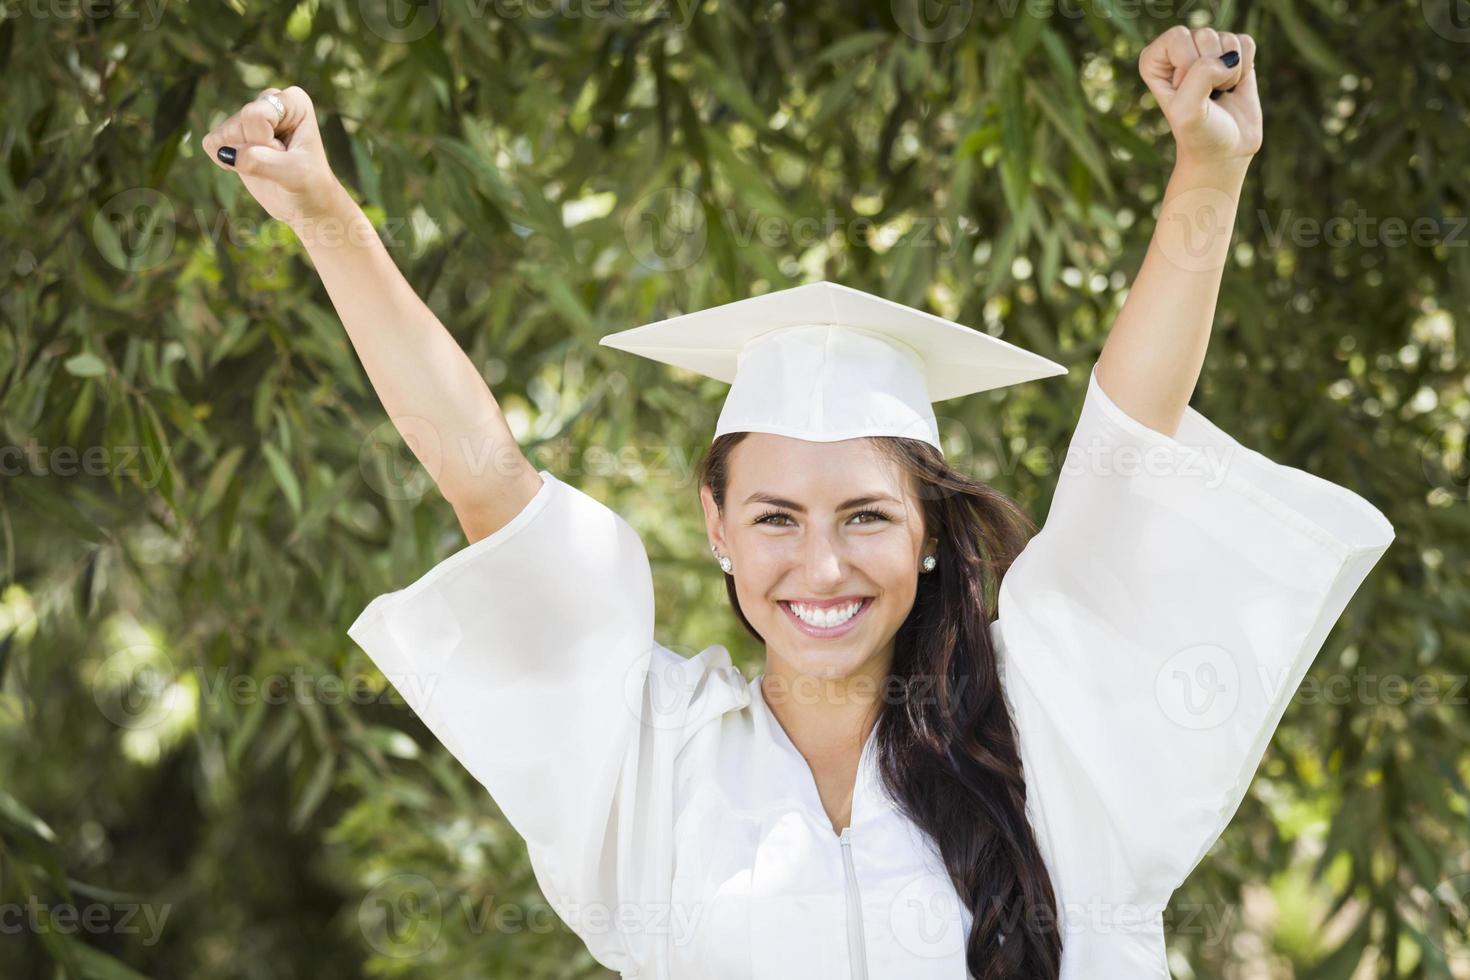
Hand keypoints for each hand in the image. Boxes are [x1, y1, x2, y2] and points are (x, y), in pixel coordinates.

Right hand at [202, 85, 343, 227]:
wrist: (307, 205)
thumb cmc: (310, 186)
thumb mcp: (294, 175)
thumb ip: (262, 162)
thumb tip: (226, 154)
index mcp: (293, 101)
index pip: (256, 115)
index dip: (266, 143)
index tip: (288, 154)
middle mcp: (269, 102)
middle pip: (238, 124)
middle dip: (255, 151)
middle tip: (280, 162)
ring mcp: (248, 117)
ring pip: (224, 135)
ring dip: (243, 159)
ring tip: (269, 164)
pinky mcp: (231, 135)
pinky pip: (210, 143)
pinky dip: (225, 162)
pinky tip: (249, 167)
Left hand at [1139, 26, 1261, 166]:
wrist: (1225, 151)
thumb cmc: (1199, 134)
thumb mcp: (1188, 111)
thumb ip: (1200, 77)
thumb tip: (1228, 59)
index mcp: (1154, 61)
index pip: (1177, 37)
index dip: (1187, 66)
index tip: (1184, 92)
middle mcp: (1178, 51)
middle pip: (1205, 35)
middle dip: (1211, 71)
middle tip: (1206, 96)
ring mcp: (1207, 50)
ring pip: (1227, 39)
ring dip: (1230, 72)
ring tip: (1219, 93)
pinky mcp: (1233, 54)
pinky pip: (1246, 43)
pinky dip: (1246, 67)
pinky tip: (1234, 85)